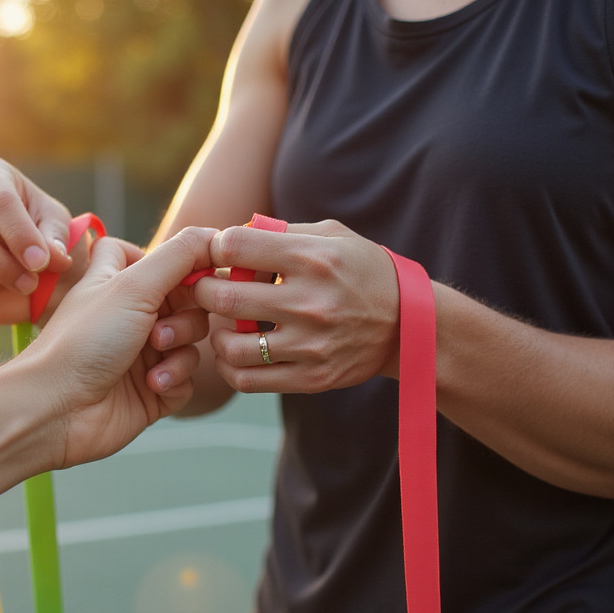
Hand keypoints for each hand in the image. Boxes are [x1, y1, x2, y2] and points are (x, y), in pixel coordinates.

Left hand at [22, 227, 214, 467]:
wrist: (58, 410)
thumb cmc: (84, 341)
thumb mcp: (132, 286)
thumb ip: (178, 256)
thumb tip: (215, 232)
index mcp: (117, 283)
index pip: (150, 255)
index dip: (176, 260)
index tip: (193, 271)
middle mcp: (130, 316)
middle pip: (185, 299)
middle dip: (186, 313)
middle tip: (162, 327)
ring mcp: (142, 354)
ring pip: (192, 339)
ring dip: (179, 348)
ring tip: (153, 361)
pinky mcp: (152, 391)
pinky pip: (187, 377)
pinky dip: (175, 379)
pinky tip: (152, 385)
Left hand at [190, 219, 400, 393]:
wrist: (410, 325)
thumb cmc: (362, 271)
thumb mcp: (331, 235)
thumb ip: (280, 232)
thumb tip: (229, 237)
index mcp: (312, 258)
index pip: (235, 246)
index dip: (215, 248)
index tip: (218, 255)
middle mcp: (309, 302)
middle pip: (223, 297)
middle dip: (203, 290)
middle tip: (205, 288)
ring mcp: (310, 344)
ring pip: (230, 346)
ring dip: (215, 333)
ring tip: (222, 324)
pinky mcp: (312, 377)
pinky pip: (249, 380)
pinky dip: (229, 367)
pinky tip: (234, 353)